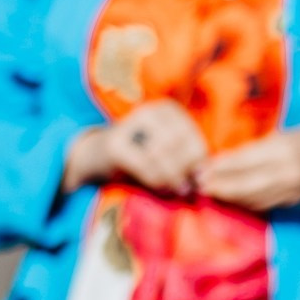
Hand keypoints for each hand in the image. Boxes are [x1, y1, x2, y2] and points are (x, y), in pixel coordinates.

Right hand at [64, 100, 207, 194]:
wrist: (96, 157)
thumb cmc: (141, 157)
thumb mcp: (168, 153)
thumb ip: (187, 160)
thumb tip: (204, 176)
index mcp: (169, 110)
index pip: (195, 139)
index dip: (199, 163)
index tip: (194, 179)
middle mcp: (150, 111)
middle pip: (181, 147)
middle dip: (185, 172)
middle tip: (183, 188)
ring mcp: (130, 124)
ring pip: (164, 155)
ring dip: (171, 178)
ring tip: (171, 189)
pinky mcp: (115, 143)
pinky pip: (145, 165)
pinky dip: (155, 180)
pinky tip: (157, 187)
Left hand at [195, 124, 299, 213]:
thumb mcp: (292, 135)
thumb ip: (266, 147)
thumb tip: (234, 159)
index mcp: (284, 148)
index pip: (244, 159)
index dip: (221, 166)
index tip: (201, 168)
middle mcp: (287, 171)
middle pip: (245, 182)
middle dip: (220, 185)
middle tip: (197, 185)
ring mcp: (293, 188)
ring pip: (254, 197)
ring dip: (230, 196)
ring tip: (211, 193)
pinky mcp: (297, 200)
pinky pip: (267, 204)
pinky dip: (248, 203)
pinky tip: (235, 201)